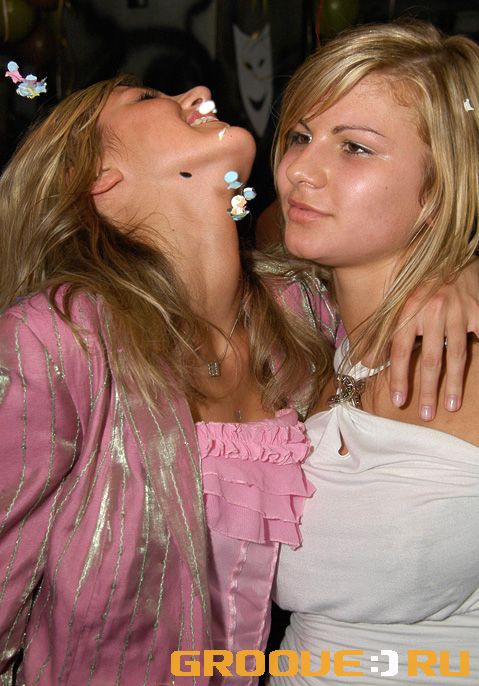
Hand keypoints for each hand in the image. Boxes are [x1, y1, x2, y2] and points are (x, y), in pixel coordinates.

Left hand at [389, 258, 478, 419]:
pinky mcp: (478, 311)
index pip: (400, 351)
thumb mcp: (398, 306)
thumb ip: (382, 334)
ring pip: (457, 354)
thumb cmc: (420, 289)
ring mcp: (458, 311)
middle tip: (425, 414)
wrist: (452, 261)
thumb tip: (365, 363)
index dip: (398, 377)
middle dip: (428, 389)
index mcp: (409, 311)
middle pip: (430, 358)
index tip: (398, 401)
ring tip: (451, 406)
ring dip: (454, 384)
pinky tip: (476, 377)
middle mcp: (433, 311)